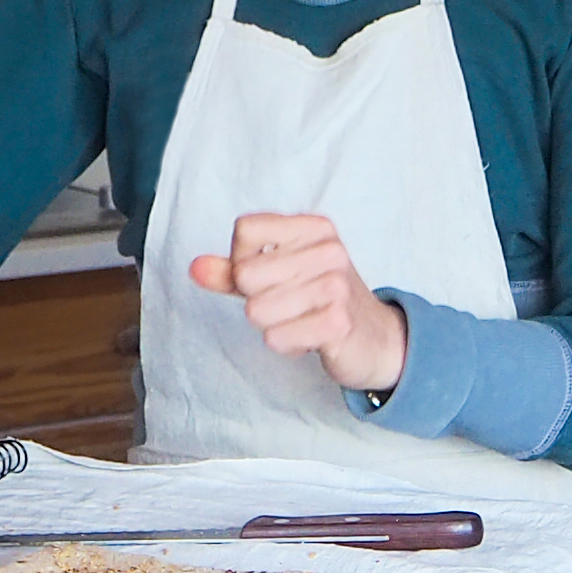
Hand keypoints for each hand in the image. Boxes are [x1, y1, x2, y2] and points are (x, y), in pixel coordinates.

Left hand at [187, 212, 408, 393]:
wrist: (377, 339)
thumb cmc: (321, 302)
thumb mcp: (278, 277)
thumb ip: (233, 271)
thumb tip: (194, 267)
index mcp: (314, 227)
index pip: (244, 230)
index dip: (243, 259)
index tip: (271, 275)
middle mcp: (329, 250)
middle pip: (246, 274)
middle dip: (257, 299)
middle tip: (291, 304)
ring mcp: (336, 286)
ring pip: (256, 311)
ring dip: (272, 326)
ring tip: (301, 320)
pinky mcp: (337, 323)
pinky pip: (275, 338)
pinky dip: (287, 344)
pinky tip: (311, 337)